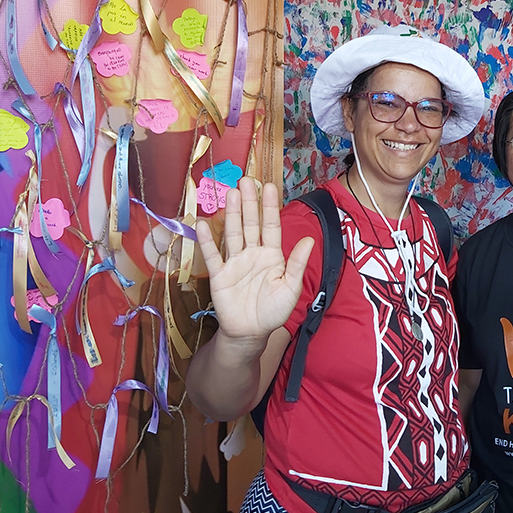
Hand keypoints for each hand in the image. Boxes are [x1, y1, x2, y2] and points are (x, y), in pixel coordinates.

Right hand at [195, 177, 314, 343]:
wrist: (250, 333)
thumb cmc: (273, 310)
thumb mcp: (290, 287)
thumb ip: (297, 263)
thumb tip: (310, 239)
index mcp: (272, 255)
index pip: (271, 226)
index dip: (270, 207)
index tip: (269, 187)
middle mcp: (253, 253)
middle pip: (251, 223)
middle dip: (249, 202)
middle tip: (246, 180)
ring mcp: (235, 262)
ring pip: (233, 233)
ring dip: (232, 214)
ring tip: (230, 193)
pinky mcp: (219, 274)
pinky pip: (212, 255)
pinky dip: (207, 241)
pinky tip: (203, 224)